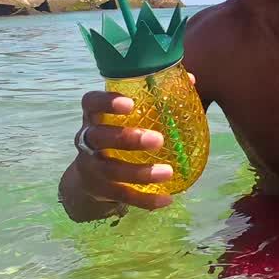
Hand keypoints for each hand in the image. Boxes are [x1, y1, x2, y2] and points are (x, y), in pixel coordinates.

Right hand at [69, 90, 174, 211]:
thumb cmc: (116, 134)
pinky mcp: (102, 190)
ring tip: (168, 172)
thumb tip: (190, 79)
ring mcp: (92, 167)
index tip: (129, 103)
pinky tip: (167, 198)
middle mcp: (88, 140)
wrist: (89, 176)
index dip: (106, 102)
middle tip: (157, 139)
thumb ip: (155, 98)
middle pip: (100, 137)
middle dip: (127, 138)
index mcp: (94, 117)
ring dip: (140, 172)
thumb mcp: (127, 116)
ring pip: (112, 170)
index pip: (91, 103)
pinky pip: (123, 196)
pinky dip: (145, 200)